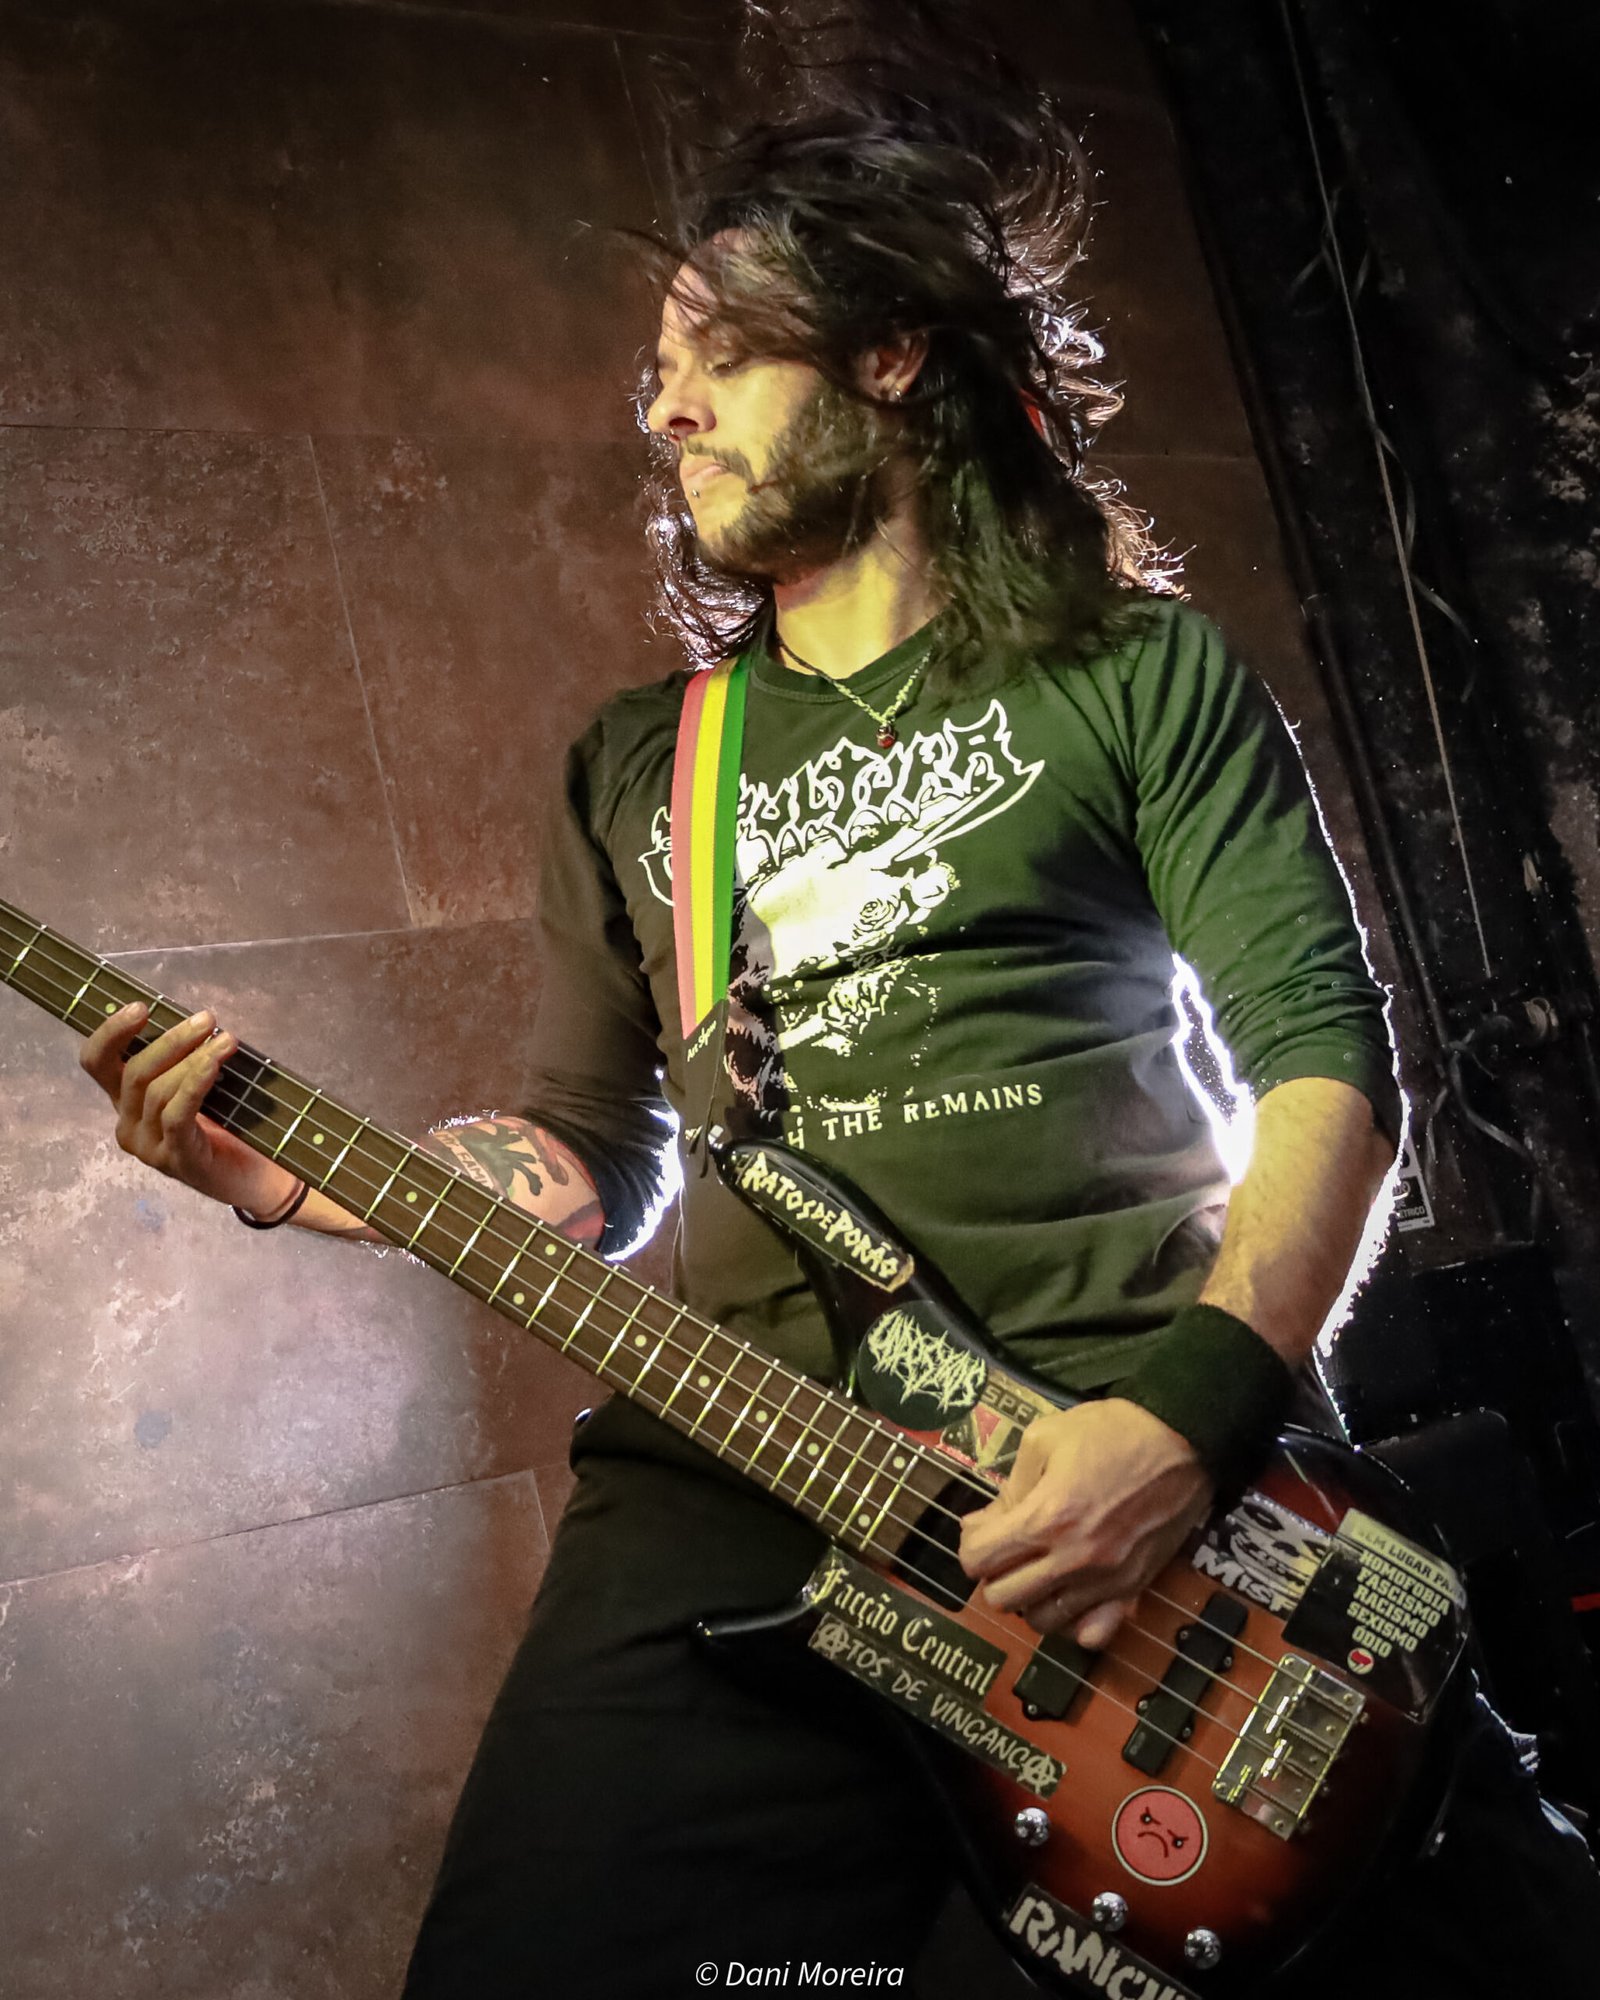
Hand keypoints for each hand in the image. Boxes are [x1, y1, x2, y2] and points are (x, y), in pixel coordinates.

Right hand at [79, 1001, 291, 1212]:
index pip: (97, 1062)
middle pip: (134, 1073)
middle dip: (171, 1041)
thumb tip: (191, 1017)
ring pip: (158, 1092)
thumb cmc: (227, 1125)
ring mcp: (148, 1146)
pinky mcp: (175, 1160)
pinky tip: (214, 1066)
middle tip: (207, 1019)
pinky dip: (195, 1085)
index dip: (110, 1032)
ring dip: (194, 1060)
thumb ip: (182, 1059)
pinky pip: (177, 1116)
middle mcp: (128, 1124)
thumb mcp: (197, 1085)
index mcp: (125, 1102)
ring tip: (227, 1040)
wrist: (256, 1177)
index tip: (141, 1007)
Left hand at [957, 1398, 1213, 1648]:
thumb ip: (1011, 1486)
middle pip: (1003, 1599)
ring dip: (1030, 1599)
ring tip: (1038, 1568)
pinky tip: (1071, 1593)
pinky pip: (1091, 1634)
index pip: (978, 1561)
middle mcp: (1073, 1559)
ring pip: (1042, 1622)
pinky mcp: (1133, 1588)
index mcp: (1047, 1517)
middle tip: (1008, 1547)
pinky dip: (1073, 1622)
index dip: (972, 1543)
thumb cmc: (1112, 1431)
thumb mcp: (1045, 1438)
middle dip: (995, 1572)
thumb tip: (985, 1524)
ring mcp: (1105, 1580)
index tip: (982, 1528)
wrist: (1183, 1440)